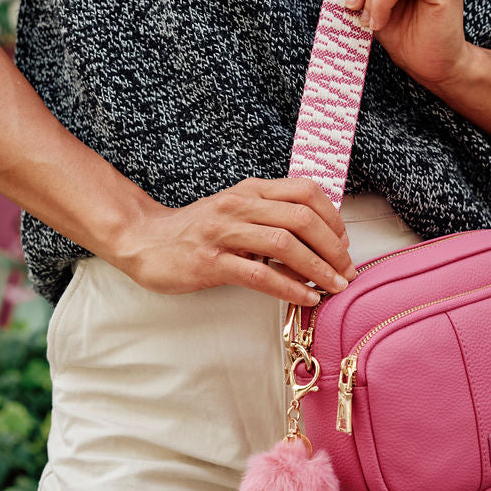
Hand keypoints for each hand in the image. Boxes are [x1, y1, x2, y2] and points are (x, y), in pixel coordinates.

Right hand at [111, 177, 357, 306]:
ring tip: (334, 287)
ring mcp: (223, 233)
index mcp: (251, 190)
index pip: (305, 191)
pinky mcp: (210, 262)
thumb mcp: (237, 213)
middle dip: (333, 247)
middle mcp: (240, 205)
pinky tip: (305, 299)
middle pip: (302, 217)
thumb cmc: (196, 232)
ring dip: (318, 269)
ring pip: (285, 244)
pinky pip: (259, 274)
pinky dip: (289, 288)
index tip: (344, 244)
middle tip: (347, 272)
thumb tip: (318, 244)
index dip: (333, 218)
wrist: (143, 240)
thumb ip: (271, 219)